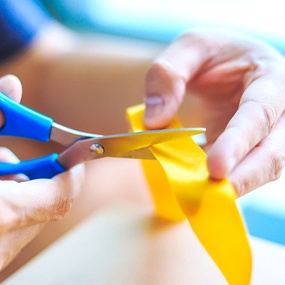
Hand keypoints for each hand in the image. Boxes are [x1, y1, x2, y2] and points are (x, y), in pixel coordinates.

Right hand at [0, 75, 84, 270]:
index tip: (71, 152)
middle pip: (43, 201)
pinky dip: (3, 205)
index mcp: (0, 215)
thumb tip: (13, 86)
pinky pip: (9, 229)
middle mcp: (2, 244)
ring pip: (26, 213)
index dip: (72, 170)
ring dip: (12, 187)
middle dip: (29, 171)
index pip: (63, 195)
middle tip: (4, 155)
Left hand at [144, 29, 284, 195]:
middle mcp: (278, 109)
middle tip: (211, 197)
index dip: (239, 142)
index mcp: (270, 78)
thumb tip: (154, 121)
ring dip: (234, 185)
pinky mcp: (250, 148)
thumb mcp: (189, 49)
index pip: (260, 113)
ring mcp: (266, 133)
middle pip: (272, 151)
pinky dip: (223, 182)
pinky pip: (242, 169)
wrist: (225, 63)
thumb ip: (168, 76)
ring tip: (202, 199)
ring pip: (263, 167)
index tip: (216, 168)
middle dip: (244, 177)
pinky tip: (200, 187)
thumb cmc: (212, 53)